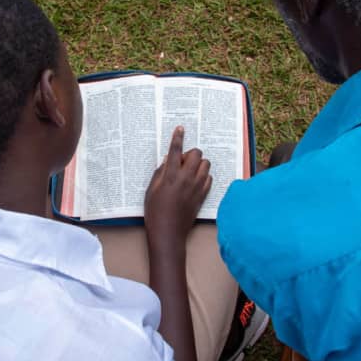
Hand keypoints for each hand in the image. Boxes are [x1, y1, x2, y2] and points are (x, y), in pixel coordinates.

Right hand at [144, 126, 211, 253]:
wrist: (168, 232)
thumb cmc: (155, 211)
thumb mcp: (151, 189)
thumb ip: (160, 172)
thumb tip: (169, 160)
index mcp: (170, 175)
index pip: (176, 150)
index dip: (178, 137)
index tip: (180, 128)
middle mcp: (186, 178)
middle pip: (197, 154)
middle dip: (190, 154)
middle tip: (181, 162)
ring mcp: (197, 187)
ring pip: (206, 164)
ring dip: (198, 164)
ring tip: (189, 172)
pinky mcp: (203, 196)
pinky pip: (209, 178)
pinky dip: (203, 176)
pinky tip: (194, 182)